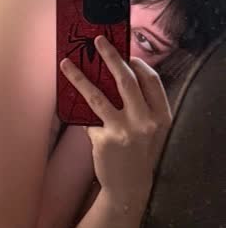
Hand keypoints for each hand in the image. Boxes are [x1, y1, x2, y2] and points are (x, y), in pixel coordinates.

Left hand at [59, 35, 172, 214]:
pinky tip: (69, 103)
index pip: (151, 80)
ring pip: (97, 95)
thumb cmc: (139, 152)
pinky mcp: (104, 139)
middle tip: (98, 40)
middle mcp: (146, 121)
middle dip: (111, 57)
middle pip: (126, 80)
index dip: (137, 63)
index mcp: (161, 115)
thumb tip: (117, 73)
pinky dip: (79, 111)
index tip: (125, 52)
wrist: (130, 186)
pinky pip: (88, 117)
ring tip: (65, 63)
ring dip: (79, 76)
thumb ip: (142, 105)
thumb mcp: (151, 129)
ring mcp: (124, 131)